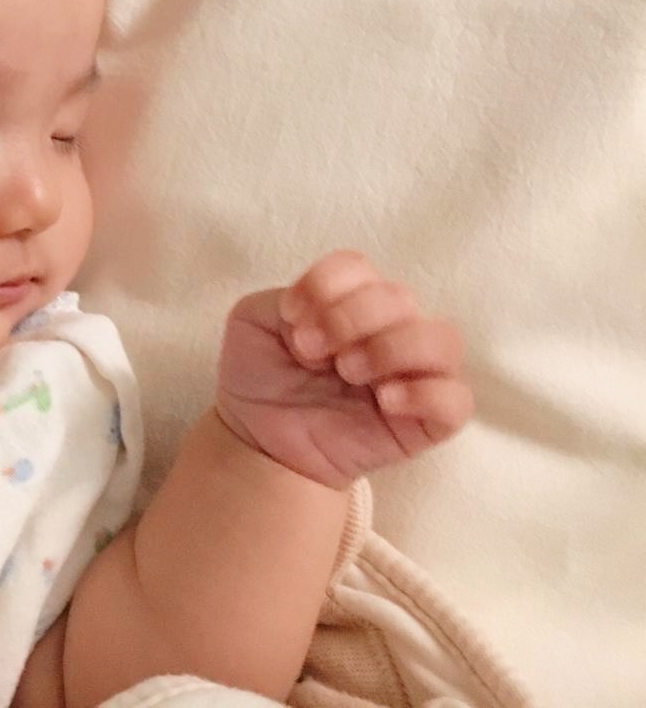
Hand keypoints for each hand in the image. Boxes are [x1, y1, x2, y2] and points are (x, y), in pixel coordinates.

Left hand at [214, 251, 472, 487]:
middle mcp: (389, 329)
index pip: (358, 267)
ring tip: (347, 372)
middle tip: (310, 351)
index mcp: (349, 301)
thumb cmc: (263, 376)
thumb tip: (321, 314)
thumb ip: (280, 302)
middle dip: (350, 318)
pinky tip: (385, 401)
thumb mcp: (252, 324)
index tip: (290, 316)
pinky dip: (425, 394)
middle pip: (399, 297)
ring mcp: (414, 373)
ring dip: (390, 348)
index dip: (325, 283)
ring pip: (443, 340)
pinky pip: (457, 401)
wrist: (261, 441)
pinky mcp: (428, 421)